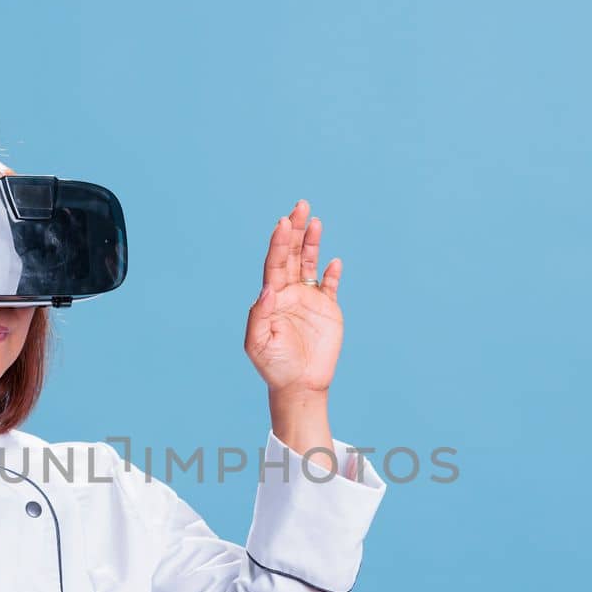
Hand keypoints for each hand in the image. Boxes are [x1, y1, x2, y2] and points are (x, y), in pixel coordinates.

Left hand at [245, 199, 343, 395]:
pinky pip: (330, 285)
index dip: (278, 242)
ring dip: (311, 242)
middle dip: (295, 230)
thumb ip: (260, 315)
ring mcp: (309, 299)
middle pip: (290, 254)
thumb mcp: (257, 343)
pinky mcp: (328, 309)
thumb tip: (268, 288)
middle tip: (300, 205)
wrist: (299, 385)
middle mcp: (289, 292)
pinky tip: (334, 262)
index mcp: (271, 297)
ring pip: (309, 263)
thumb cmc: (274, 366)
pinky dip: (332, 273)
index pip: (274, 263)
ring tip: (314, 220)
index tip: (283, 223)